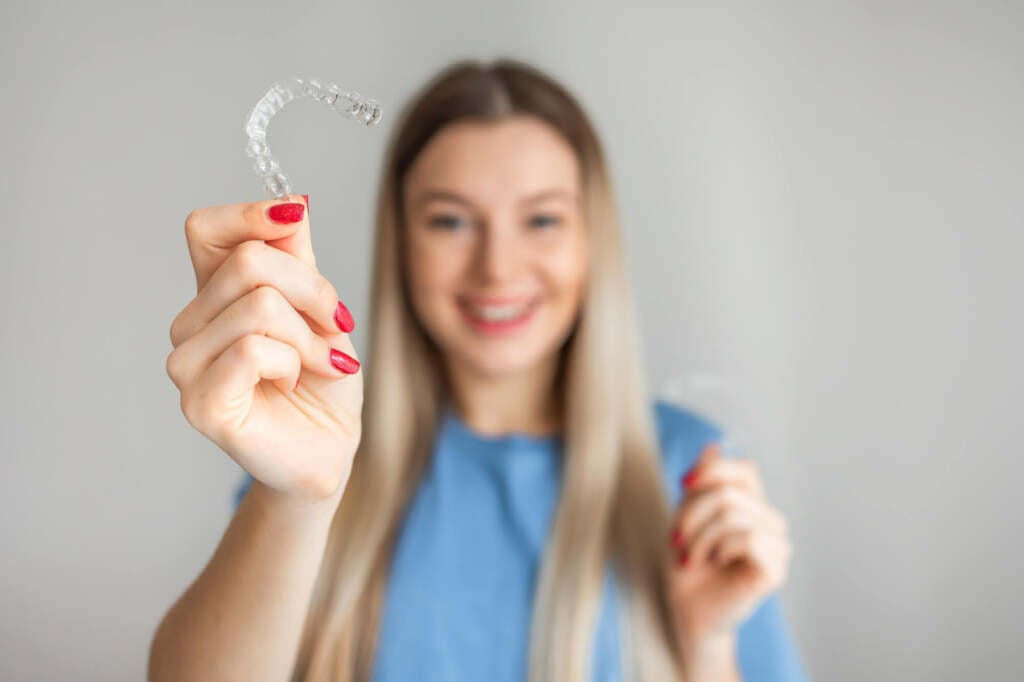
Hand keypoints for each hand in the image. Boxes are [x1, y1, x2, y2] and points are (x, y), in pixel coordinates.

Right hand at [165, 195, 362, 504]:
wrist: (332, 446)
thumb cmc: (323, 381)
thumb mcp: (320, 307)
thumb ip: (298, 259)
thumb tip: (291, 203)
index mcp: (214, 296)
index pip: (206, 229)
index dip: (250, 214)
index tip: (297, 222)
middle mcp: (191, 326)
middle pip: (250, 262)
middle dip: (314, 291)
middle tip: (336, 327)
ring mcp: (187, 366)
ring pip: (258, 306)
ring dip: (309, 336)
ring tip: (318, 364)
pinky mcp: (201, 403)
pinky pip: (253, 350)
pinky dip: (293, 363)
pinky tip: (293, 385)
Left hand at [666, 443, 792, 641]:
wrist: (686, 608)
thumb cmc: (686, 563)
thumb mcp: (685, 516)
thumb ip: (701, 484)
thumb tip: (713, 446)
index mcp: (751, 505)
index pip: (744, 469)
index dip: (713, 470)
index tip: (682, 484)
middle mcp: (769, 521)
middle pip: (729, 493)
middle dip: (692, 515)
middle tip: (677, 541)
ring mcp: (776, 545)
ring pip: (734, 515)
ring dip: (700, 537)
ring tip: (692, 557)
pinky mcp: (776, 568)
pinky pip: (747, 539)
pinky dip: (720, 549)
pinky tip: (716, 563)